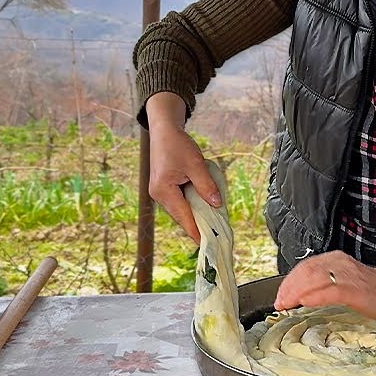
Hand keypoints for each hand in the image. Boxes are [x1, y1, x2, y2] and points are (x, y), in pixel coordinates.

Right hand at [146, 95, 220, 242]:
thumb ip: (206, 186)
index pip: (183, 217)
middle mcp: (158, 195)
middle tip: (216, 231)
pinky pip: (178, 201)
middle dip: (197, 222)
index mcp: (164, 191)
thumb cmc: (178, 145)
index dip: (196, 231)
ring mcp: (159, 192)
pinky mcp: (163, 188)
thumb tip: (216, 205)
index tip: (206, 244)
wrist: (163, 131)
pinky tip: (202, 203)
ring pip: (180, 209)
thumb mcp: (196, 164)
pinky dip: (190, 203)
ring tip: (212, 218)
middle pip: (181, 216)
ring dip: (195, 212)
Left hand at [273, 251, 375, 319]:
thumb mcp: (340, 280)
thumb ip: (321, 282)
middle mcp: (339, 263)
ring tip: (286, 304)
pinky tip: (305, 302)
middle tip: (279, 303)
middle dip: (289, 288)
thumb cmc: (367, 289)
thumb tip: (297, 294)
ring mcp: (348, 276)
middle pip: (306, 272)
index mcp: (334, 259)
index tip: (279, 297)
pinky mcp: (356, 290)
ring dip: (297, 292)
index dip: (288, 282)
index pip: (304, 267)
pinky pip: (332, 291)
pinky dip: (316, 296)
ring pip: (316, 279)